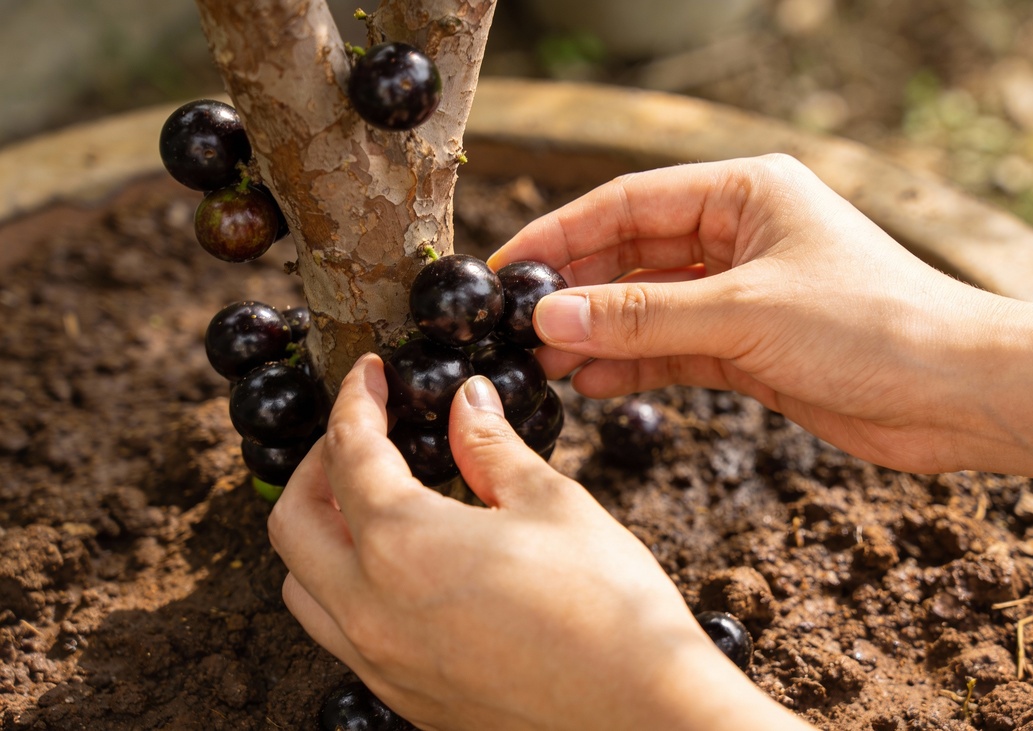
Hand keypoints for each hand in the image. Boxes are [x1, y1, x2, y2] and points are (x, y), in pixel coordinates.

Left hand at [268, 355, 813, 730]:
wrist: (639, 714)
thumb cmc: (606, 605)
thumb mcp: (552, 504)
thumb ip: (492, 447)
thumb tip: (468, 400)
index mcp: (402, 544)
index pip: (349, 452)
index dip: (356, 400)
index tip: (368, 373)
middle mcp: (370, 609)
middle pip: (292, 523)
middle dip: (316, 465)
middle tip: (361, 435)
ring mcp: (380, 662)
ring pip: (303, 588)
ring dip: (320, 534)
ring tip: (370, 503)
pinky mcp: (404, 698)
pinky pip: (341, 635)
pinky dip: (347, 589)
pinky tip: (403, 571)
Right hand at [490, 154, 1002, 473]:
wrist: (957, 393)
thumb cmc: (873, 325)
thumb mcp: (746, 313)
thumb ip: (644, 317)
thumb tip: (552, 316)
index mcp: (746, 192)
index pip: (630, 203)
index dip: (563, 233)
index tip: (507, 269)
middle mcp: (742, 234)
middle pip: (633, 255)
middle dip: (577, 291)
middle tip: (516, 327)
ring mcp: (746, 293)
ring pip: (651, 307)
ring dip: (600, 334)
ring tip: (542, 363)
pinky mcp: (754, 347)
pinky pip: (676, 349)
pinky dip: (636, 365)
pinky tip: (591, 382)